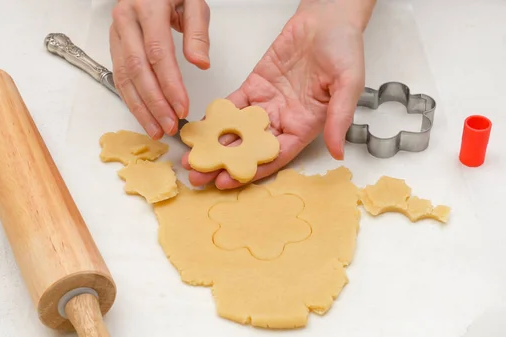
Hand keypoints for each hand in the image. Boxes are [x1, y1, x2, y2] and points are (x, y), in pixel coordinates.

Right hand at [109, 0, 210, 138]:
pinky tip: (144, 116)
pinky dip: (131, 99)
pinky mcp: (114, 44)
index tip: (182, 107)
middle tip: (169, 125)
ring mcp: (116, 33)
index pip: (157, 52)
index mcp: (148, 7)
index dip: (170, 84)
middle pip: (138, 69)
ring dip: (140, 107)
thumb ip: (198, 32)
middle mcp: (126, 20)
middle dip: (154, 102)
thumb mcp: (193, 1)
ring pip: (124, 76)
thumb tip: (200, 63)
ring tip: (157, 129)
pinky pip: (120, 76)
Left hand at [182, 10, 366, 188]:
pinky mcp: (255, 86)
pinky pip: (232, 106)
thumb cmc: (345, 49)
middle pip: (250, 149)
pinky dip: (215, 117)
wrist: (327, 19)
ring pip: (237, 131)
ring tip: (191, 158)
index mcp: (306, 125)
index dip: (251, 170)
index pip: (274, 156)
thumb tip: (338, 153)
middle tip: (198, 176)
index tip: (227, 181)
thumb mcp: (350, 84)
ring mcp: (267, 104)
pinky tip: (199, 128)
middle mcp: (284, 119)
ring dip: (215, 145)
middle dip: (224, 164)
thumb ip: (340, 118)